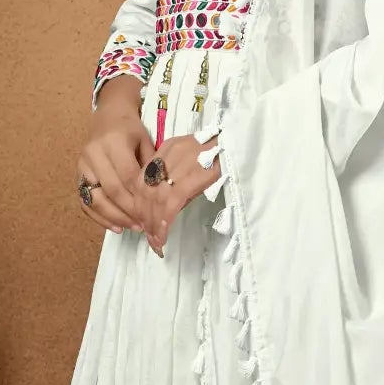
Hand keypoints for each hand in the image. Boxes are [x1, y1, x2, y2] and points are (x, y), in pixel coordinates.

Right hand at [77, 78, 154, 233]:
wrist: (108, 116)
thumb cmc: (131, 130)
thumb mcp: (147, 142)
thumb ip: (151, 168)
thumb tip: (161, 199)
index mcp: (114, 142)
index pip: (128, 176)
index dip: (140, 197)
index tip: (154, 212)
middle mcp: (94, 153)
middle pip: (112, 189)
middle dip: (129, 211)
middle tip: (146, 225)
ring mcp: (82, 165)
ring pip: (95, 199)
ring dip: (115, 217)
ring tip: (133, 228)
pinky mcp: (77, 175)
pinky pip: (85, 201)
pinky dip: (99, 217)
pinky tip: (116, 227)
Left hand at [136, 134, 222, 256]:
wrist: (245, 141)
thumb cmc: (226, 154)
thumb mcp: (196, 164)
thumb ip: (179, 183)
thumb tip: (165, 213)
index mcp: (168, 149)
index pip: (141, 181)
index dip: (138, 207)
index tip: (143, 226)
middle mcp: (170, 154)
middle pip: (145, 191)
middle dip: (145, 219)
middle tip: (151, 240)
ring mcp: (182, 162)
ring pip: (156, 198)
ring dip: (153, 225)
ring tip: (157, 243)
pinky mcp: (196, 173)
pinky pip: (172, 200)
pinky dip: (165, 221)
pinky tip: (164, 235)